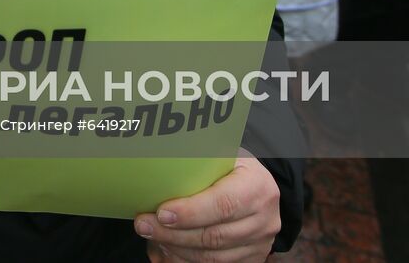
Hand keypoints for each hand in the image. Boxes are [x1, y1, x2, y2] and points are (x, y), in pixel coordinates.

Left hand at [135, 149, 281, 261]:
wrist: (256, 186)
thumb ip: (196, 163)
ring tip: (152, 238)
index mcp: (257, 186)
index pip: (223, 204)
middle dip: (173, 234)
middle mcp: (264, 219)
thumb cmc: (230, 167)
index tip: (162, 213)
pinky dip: (185, 261)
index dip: (190, 212)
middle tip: (144, 225)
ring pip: (212, 256)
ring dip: (176, 250)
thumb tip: (153, 166)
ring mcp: (259, 243)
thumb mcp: (220, 155)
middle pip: (214, 235)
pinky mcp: (252, 259)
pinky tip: (166, 251)